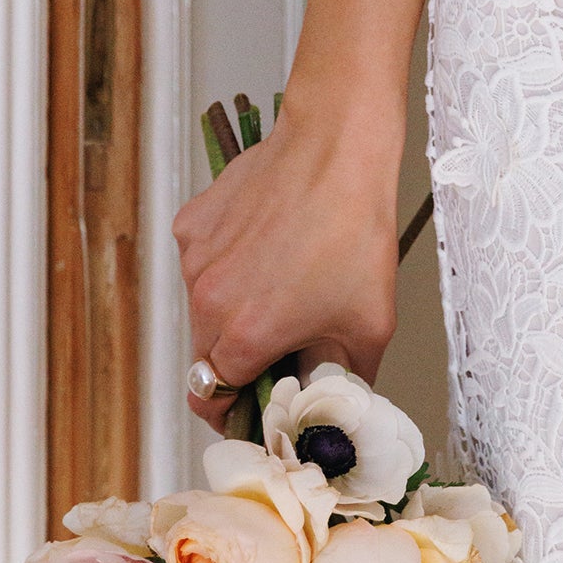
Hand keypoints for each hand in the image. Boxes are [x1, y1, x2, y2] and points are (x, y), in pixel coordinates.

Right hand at [173, 93, 405, 426]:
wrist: (334, 152)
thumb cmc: (354, 229)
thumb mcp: (370, 324)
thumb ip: (348, 379)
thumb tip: (339, 403)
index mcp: (245, 334)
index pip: (212, 399)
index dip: (233, 411)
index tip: (251, 409)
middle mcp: (208, 300)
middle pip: (206, 359)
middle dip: (237, 366)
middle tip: (277, 352)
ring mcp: (195, 260)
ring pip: (202, 312)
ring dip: (232, 315)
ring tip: (281, 290)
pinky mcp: (192, 226)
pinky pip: (202, 267)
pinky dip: (227, 271)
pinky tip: (266, 252)